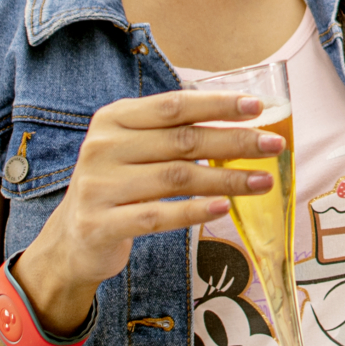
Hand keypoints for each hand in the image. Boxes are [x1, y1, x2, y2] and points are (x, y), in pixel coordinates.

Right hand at [14, 91, 279, 332]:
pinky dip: (193, 212)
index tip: (257, 107)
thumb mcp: (133, 150)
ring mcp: (99, 186)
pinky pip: (157, 216)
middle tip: (274, 145)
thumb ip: (172, 134)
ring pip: (177, 178)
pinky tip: (223, 208)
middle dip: (234, 141)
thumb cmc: (117, 187)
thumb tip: (241, 122)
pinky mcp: (100, 224)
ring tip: (263, 181)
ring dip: (226, 178)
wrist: (70, 240)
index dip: (217, 105)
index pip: (173, 106)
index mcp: (113, 119)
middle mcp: (103, 147)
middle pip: (181, 141)